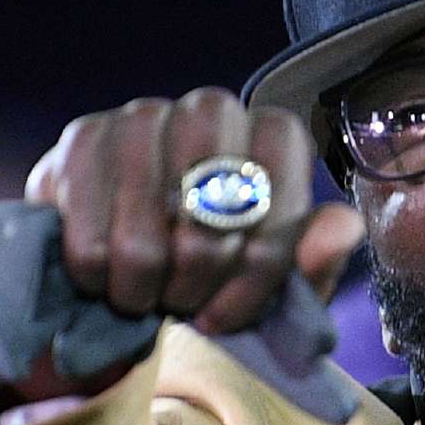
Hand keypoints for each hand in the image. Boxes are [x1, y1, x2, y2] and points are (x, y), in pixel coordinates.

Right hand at [24, 87, 365, 333]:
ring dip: (147, 283)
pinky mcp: (83, 137)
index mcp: (273, 138)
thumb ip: (312, 264)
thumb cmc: (212, 279)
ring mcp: (143, 116)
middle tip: (186, 302)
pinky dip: (98, 275)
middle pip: (216, 197)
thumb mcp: (272, 290)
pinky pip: (91, 231)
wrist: (122, 275)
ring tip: (146, 296)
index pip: (282, 194)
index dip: (260, 265)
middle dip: (202, 269)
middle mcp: (213, 111)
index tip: (233, 313)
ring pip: (149, 221)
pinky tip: (104, 279)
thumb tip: (341, 228)